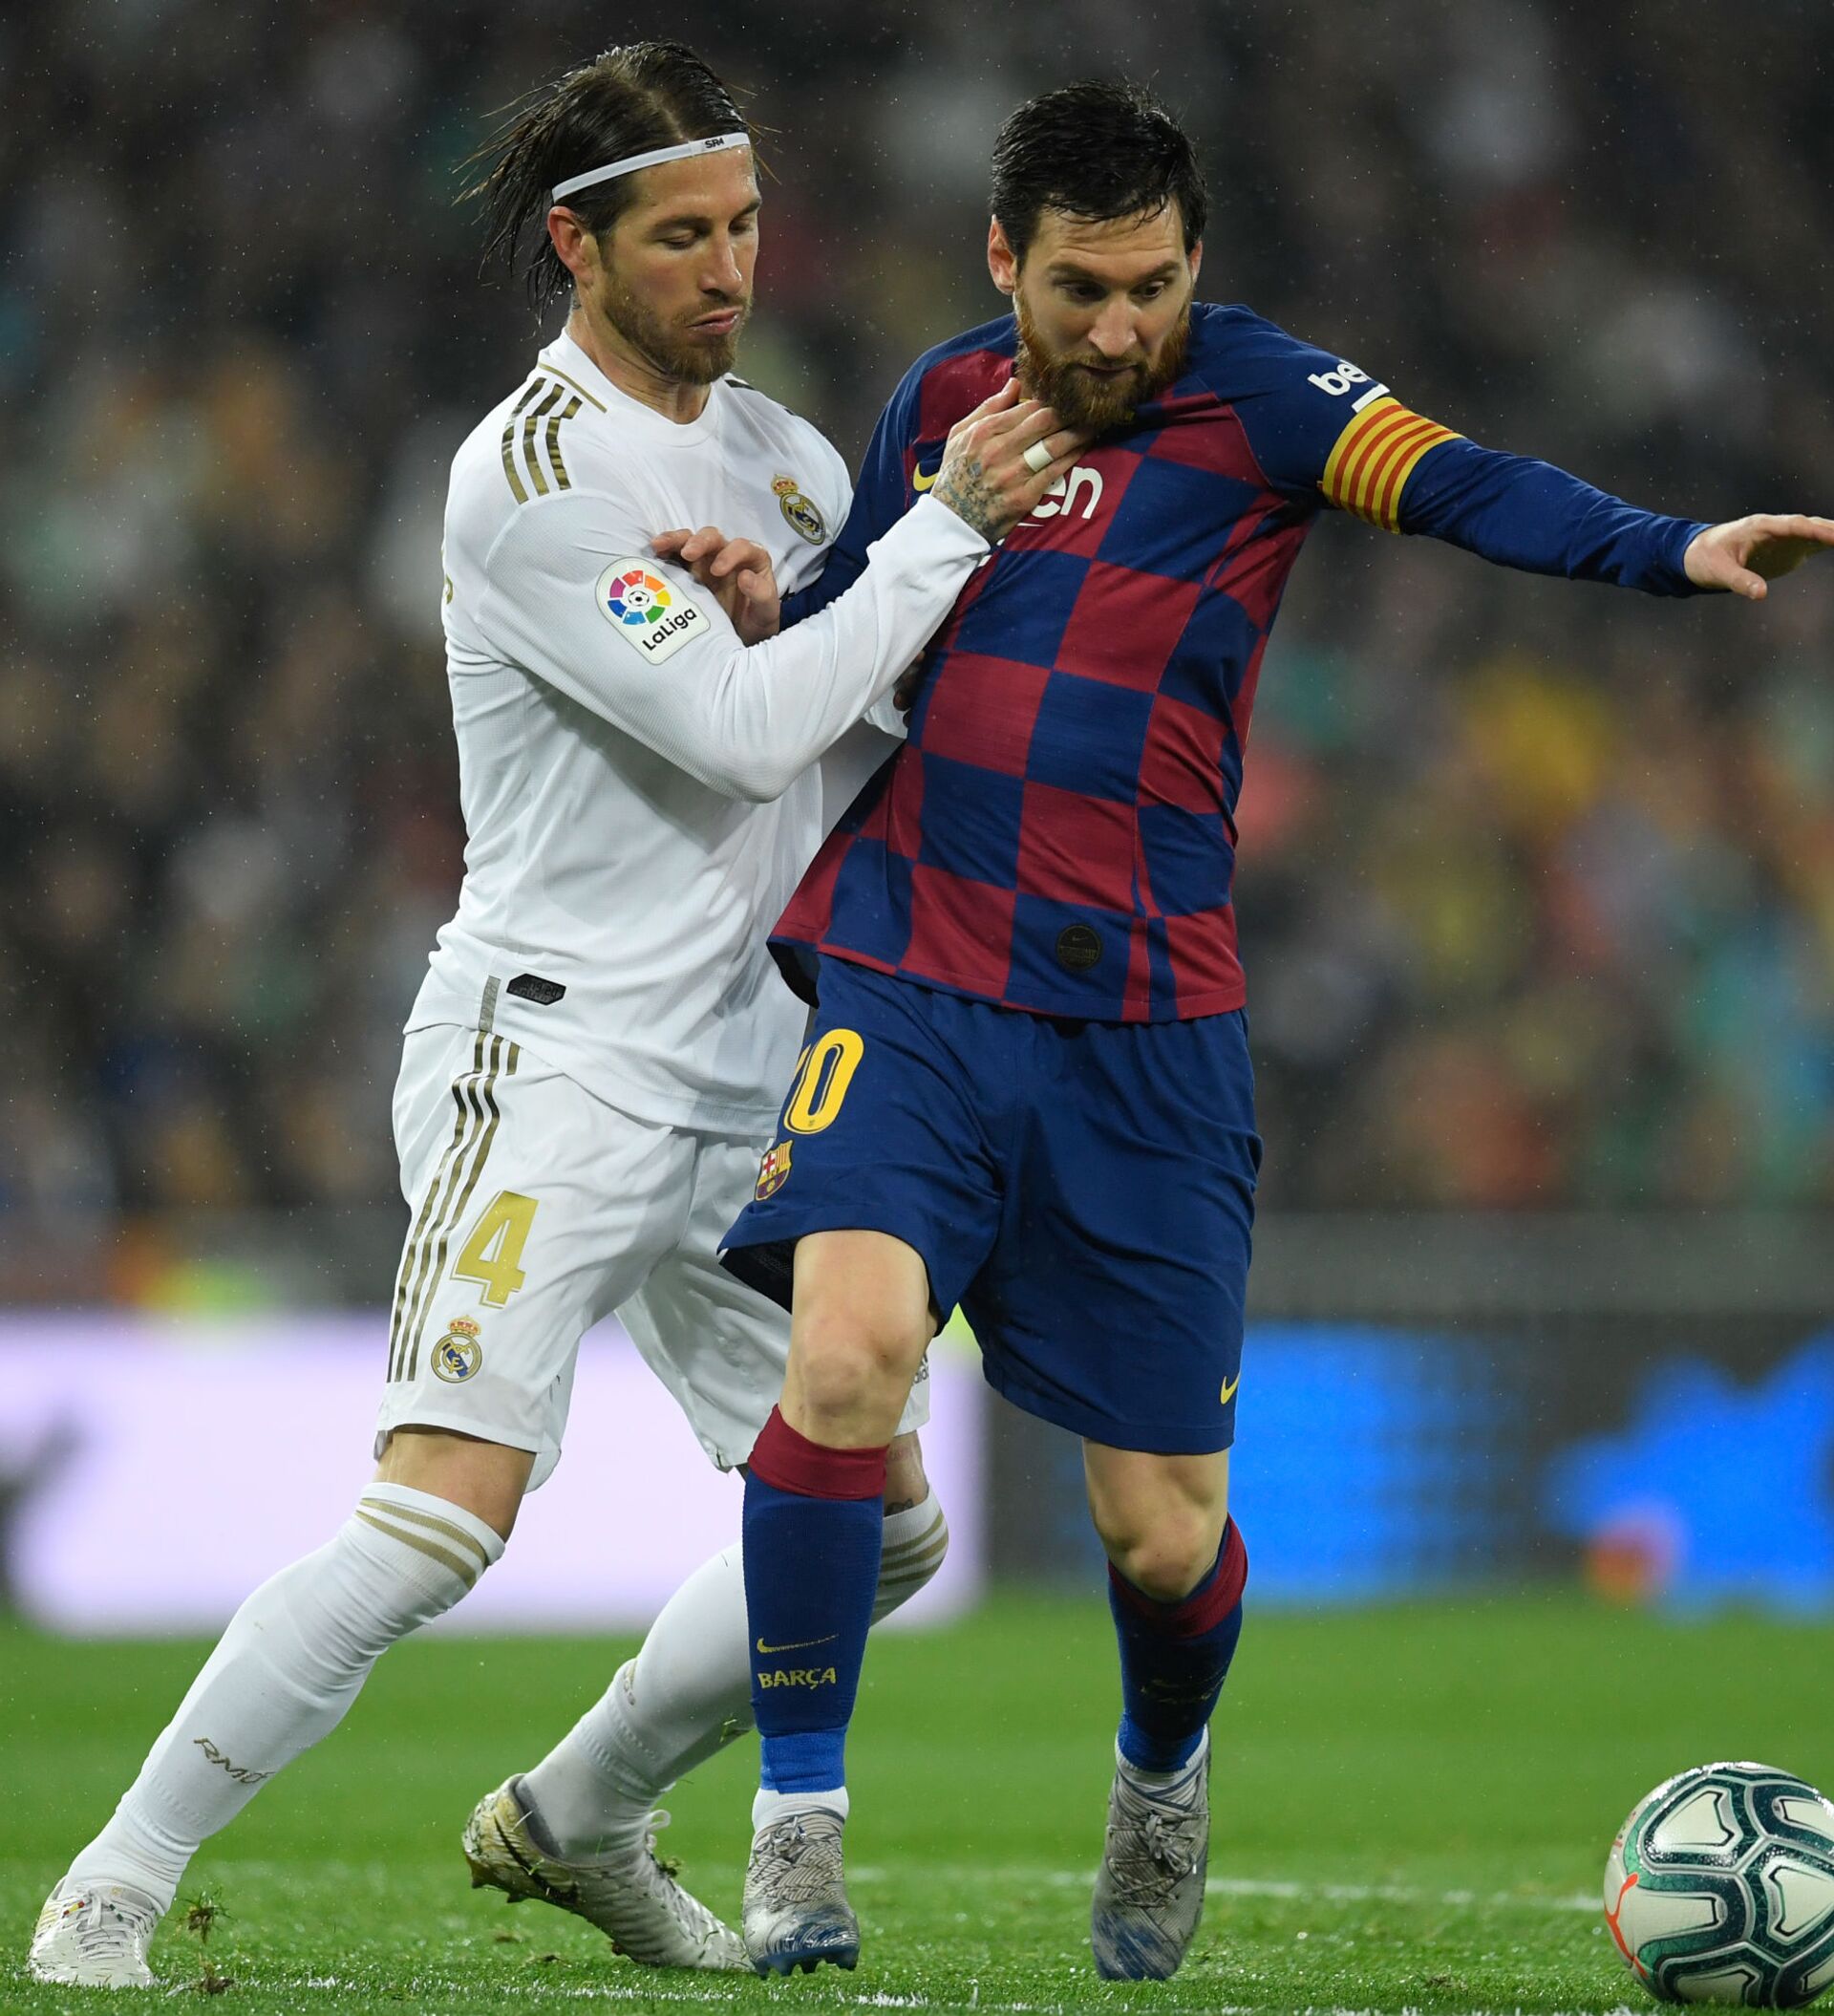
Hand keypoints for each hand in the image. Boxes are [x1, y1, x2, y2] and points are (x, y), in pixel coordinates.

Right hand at [652, 526, 780, 641]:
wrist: (741, 638)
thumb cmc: (756, 621)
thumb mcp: (766, 612)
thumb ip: (761, 594)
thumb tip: (745, 577)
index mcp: (751, 560)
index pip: (742, 547)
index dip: (730, 554)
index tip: (718, 570)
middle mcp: (726, 555)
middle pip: (712, 537)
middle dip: (699, 542)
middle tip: (688, 553)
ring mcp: (704, 561)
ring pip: (690, 540)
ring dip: (675, 540)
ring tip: (659, 546)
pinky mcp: (687, 571)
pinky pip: (674, 556)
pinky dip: (664, 552)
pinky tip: (652, 555)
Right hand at [929, 380, 1089, 543]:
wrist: (953, 521)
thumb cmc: (955, 474)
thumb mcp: (959, 435)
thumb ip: (987, 408)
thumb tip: (1015, 384)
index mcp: (983, 432)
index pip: (1026, 407)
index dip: (1049, 401)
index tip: (1064, 400)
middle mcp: (998, 451)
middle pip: (1044, 421)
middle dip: (1068, 413)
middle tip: (1085, 408)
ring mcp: (1012, 475)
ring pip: (1054, 445)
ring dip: (1078, 433)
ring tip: (1092, 425)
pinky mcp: (1024, 497)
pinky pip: (1055, 472)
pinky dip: (1073, 457)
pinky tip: (1084, 448)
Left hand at [1682, 514, 1833, 600]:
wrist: (1698, 555)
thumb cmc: (1705, 559)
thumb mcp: (1718, 572)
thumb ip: (1740, 581)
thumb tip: (1761, 594)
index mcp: (1760, 527)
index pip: (1794, 525)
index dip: (1815, 530)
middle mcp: (1776, 528)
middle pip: (1811, 525)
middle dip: (1833, 529)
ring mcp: (1784, 537)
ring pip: (1816, 532)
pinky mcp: (1788, 548)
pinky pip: (1814, 543)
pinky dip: (1831, 544)